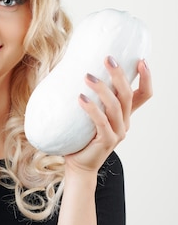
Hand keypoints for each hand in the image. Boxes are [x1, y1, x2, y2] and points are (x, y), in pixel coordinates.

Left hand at [65, 57, 152, 173]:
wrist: (78, 164)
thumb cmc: (81, 136)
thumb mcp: (91, 113)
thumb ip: (92, 97)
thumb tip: (79, 68)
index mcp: (124, 114)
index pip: (143, 94)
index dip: (146, 78)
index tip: (141, 60)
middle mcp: (125, 122)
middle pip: (127, 95)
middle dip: (119, 75)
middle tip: (108, 59)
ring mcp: (118, 132)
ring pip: (115, 106)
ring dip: (102, 89)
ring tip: (87, 76)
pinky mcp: (106, 141)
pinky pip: (101, 122)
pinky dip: (91, 108)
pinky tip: (81, 98)